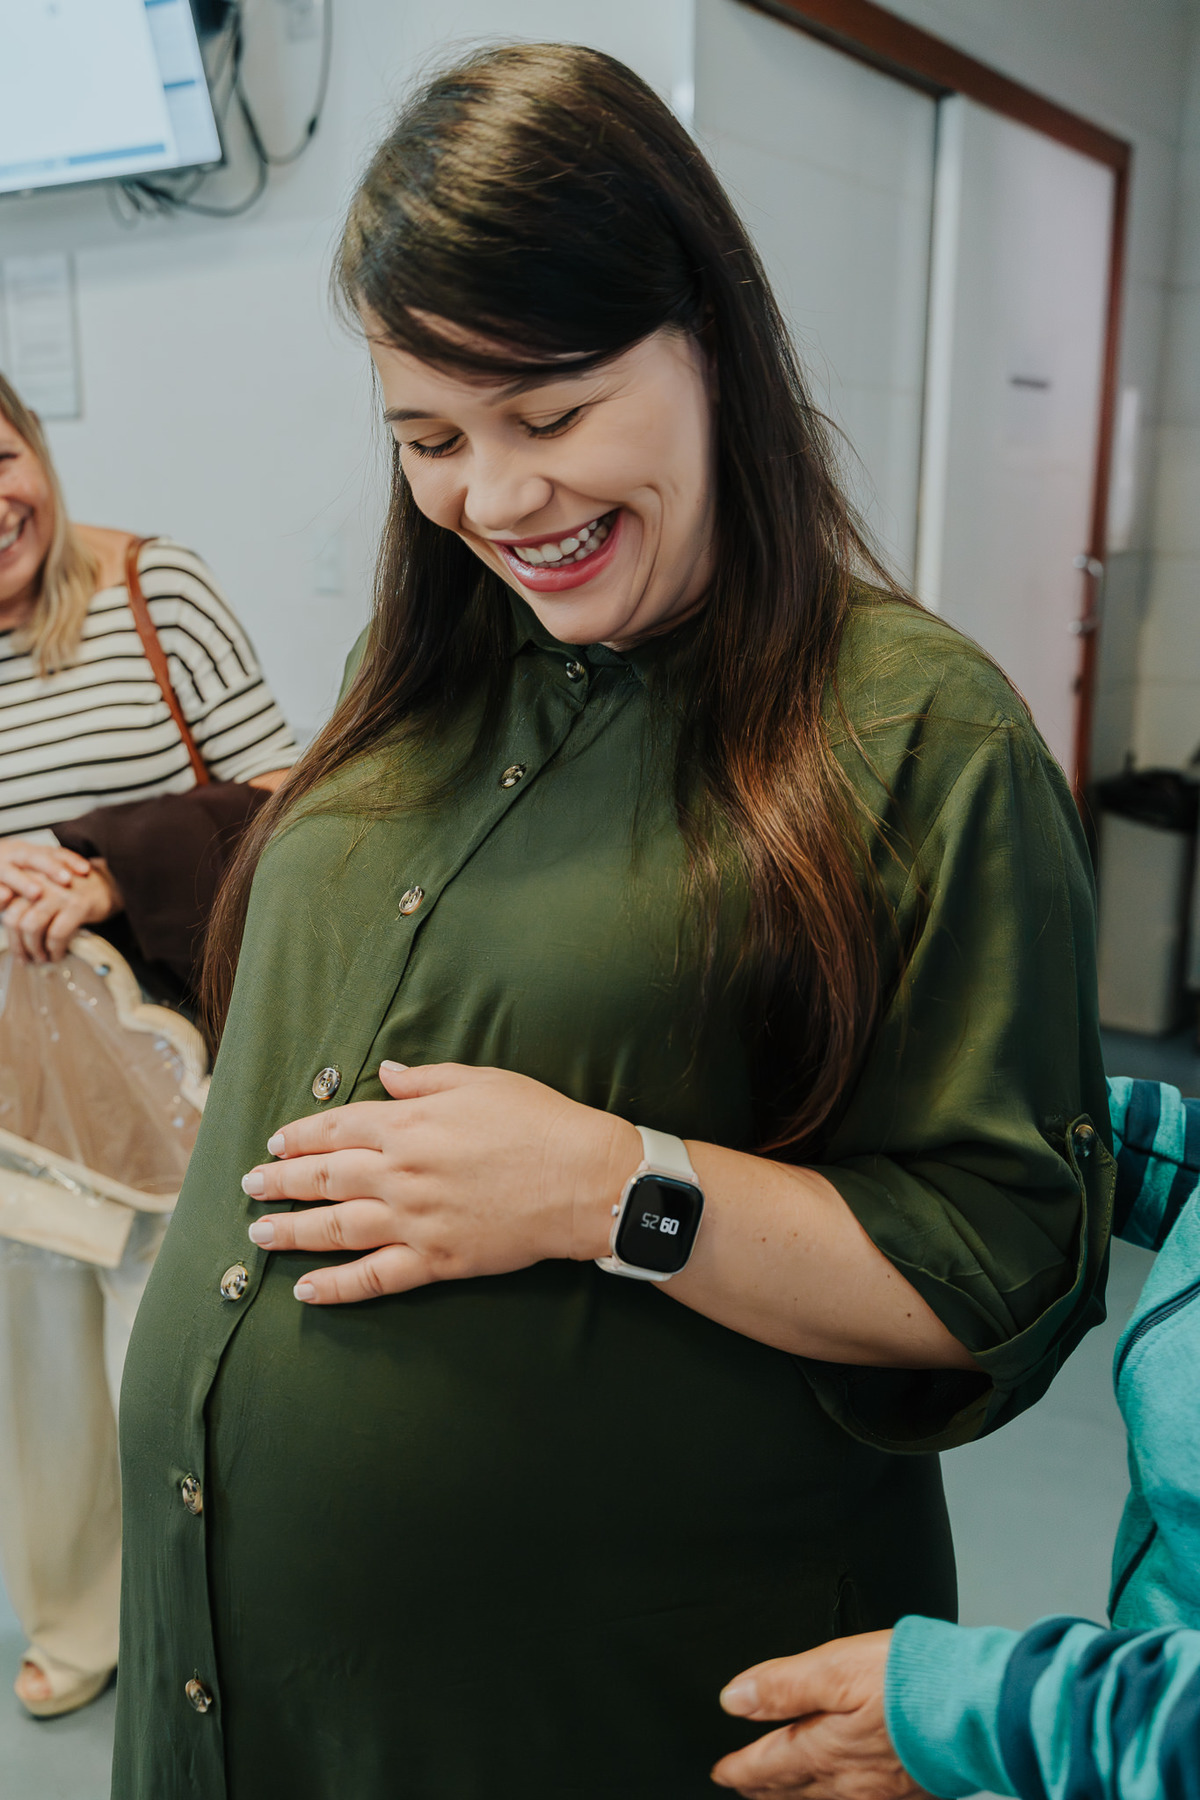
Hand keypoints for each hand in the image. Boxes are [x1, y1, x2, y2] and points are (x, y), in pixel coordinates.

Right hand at [0, 838, 91, 911]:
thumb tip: (87, 871)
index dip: (69, 859)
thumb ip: (54, 866)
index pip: (51, 852)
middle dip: (49, 867)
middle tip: (66, 879)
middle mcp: (11, 855)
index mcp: (27, 851)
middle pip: (31, 857)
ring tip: (38, 893)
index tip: (86, 870)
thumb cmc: (10, 870)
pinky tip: (5, 896)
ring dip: (23, 882)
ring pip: (8, 872)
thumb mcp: (31, 865)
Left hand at [2, 857, 121, 963]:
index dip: (9, 934)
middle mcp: (38, 882)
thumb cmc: (72, 893)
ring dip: (35, 950)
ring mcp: (57, 893)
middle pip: (14, 920)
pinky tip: (58, 955)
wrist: (109, 884)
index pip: (5, 910)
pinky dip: (55, 950)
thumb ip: (25, 906)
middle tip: (27, 960)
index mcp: (26, 879)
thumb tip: (13, 940)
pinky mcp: (76, 904)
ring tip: (43, 959)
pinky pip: (57, 934)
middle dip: (19, 946)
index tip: (17, 950)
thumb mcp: (45, 893)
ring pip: (31, 928)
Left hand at [242, 1061, 641, 1304]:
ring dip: (291, 1231)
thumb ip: (425, 1081)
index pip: (336, 1128)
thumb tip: (387, 1074)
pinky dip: (336, 1287)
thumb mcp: (480, 1081)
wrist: (582, 1180)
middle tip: (249, 1187)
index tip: (275, 1142)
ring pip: (336, 1228)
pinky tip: (307, 1291)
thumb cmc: (538, 1122)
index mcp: (408, 1124)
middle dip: (280, 1182)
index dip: (300, 1136)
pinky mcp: (435, 1260)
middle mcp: (400, 1172)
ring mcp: (414, 1220)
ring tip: (258, 1233)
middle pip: (324, 1177)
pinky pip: (373, 1278)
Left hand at [712, 1632, 929, 1798]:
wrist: (978, 1707)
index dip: (740, 1769)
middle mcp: (850, 1781)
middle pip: (794, 1790)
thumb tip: (735, 1697)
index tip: (721, 1771)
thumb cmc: (913, 1680)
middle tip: (744, 1787)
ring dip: (798, 1799)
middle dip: (764, 1788)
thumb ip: (782, 1685)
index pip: (769, 1765)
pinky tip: (845, 1797)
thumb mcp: (834, 1667)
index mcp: (826, 1747)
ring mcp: (883, 1793)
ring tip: (782, 1796)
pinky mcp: (913, 1794)